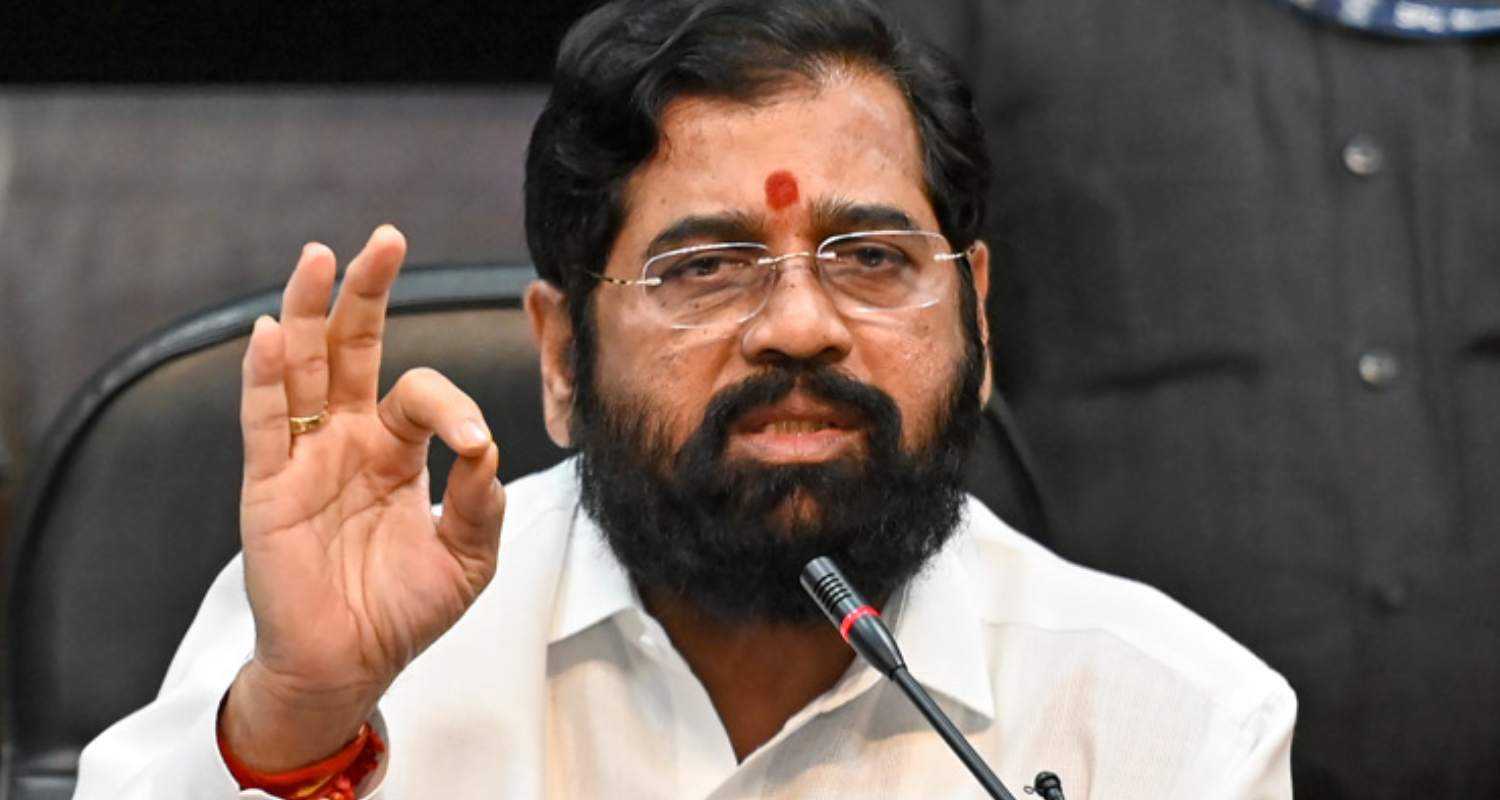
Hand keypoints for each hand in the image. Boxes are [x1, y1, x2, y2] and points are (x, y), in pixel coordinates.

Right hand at [221, 226, 504, 769]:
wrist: (350, 665)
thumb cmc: (404, 609)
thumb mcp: (467, 558)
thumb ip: (480, 503)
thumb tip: (485, 448)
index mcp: (396, 448)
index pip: (422, 394)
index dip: (452, 407)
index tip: (473, 443)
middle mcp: (347, 438)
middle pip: (352, 348)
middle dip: (368, 292)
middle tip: (387, 239)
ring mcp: (304, 456)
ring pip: (302, 368)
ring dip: (309, 311)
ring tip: (321, 256)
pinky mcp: (268, 485)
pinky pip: (264, 422)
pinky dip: (266, 377)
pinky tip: (275, 333)